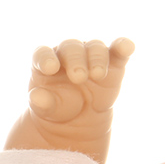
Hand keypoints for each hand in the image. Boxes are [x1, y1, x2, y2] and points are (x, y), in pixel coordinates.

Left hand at [4, 38, 134, 163]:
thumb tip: (37, 97)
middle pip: (71, 48)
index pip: (42, 53)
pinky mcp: (112, 63)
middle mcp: (68, 53)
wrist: (79, 116)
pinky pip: (118, 50)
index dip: (45, 58)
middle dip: (75, 60)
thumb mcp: (47, 109)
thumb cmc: (58, 108)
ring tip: (97, 75)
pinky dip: (123, 47)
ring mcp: (90, 56)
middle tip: (78, 77)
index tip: (50, 68)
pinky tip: (127, 47)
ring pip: (94, 47)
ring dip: (97, 58)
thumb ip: (42, 103)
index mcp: (46, 61)